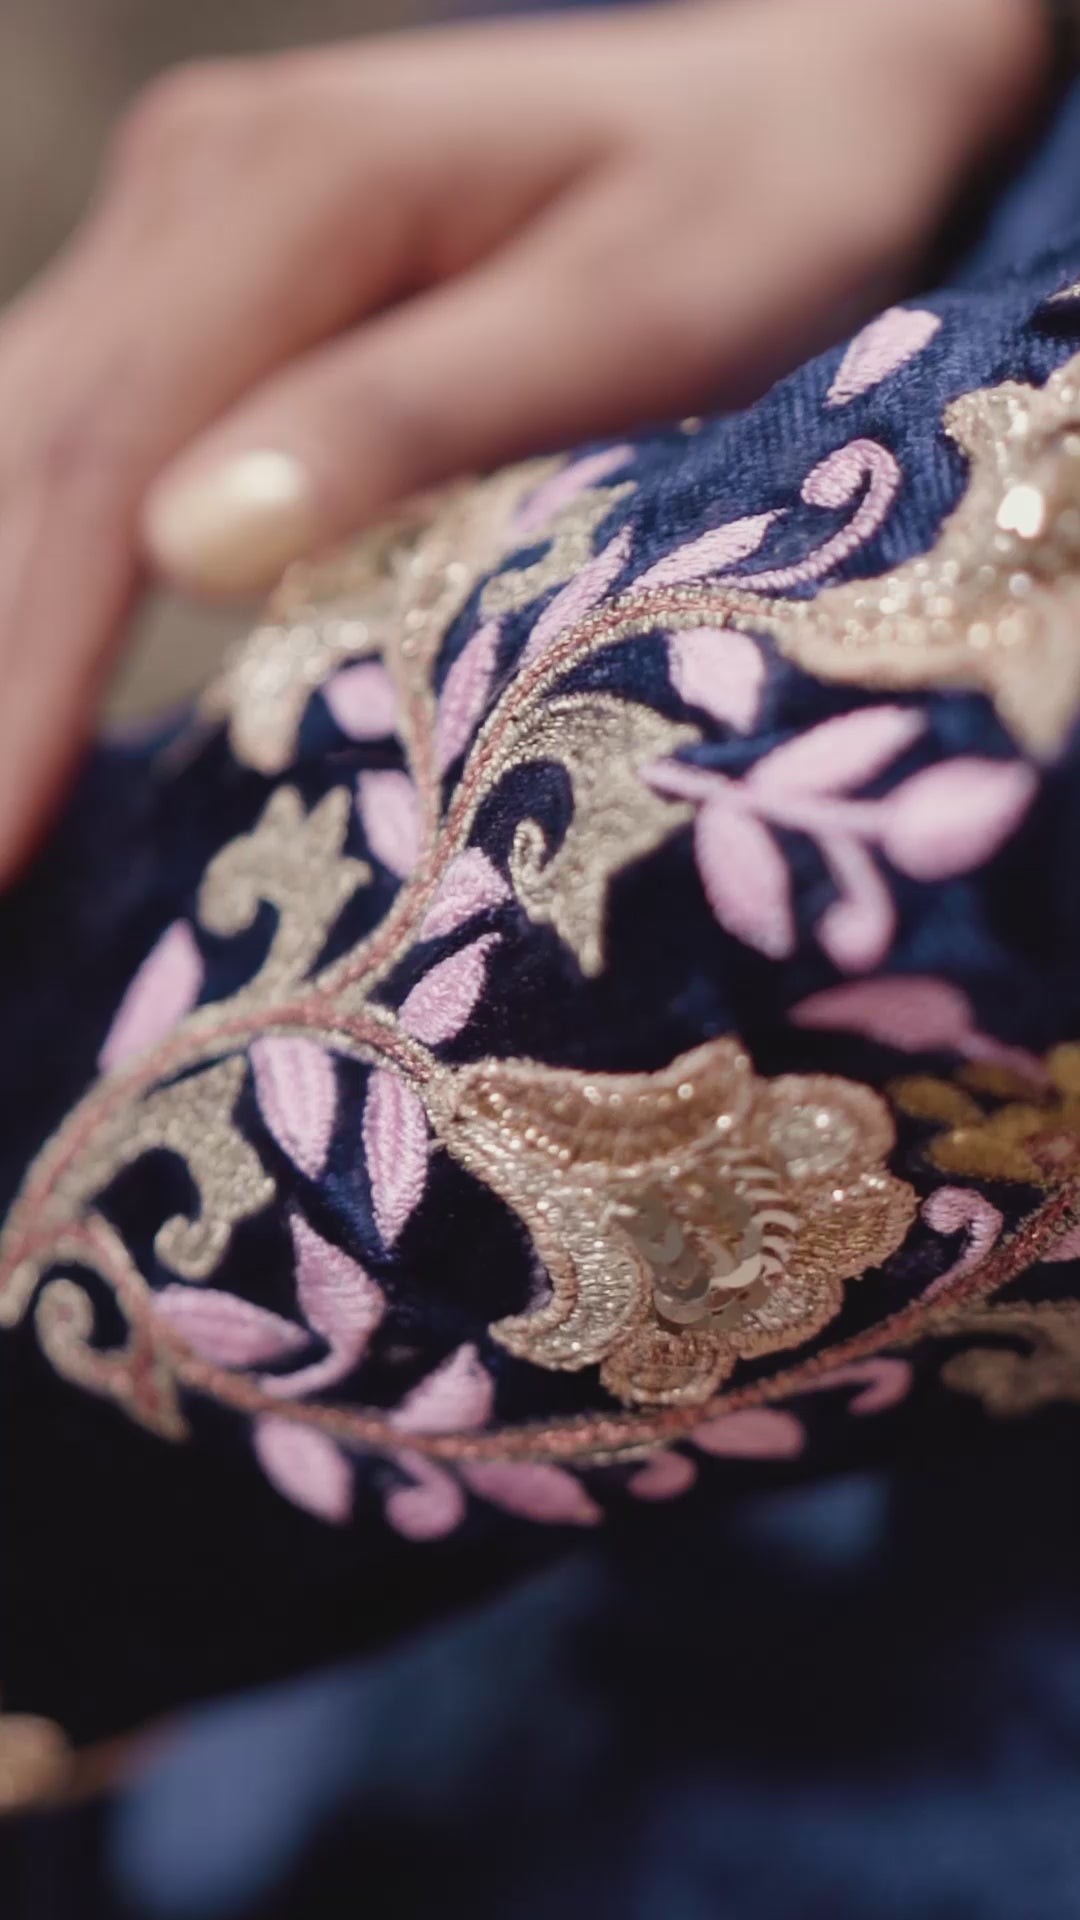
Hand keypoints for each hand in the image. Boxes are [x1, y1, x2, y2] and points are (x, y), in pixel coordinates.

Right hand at [0, 0, 1045, 877]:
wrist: (812, 96)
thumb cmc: (766, 210)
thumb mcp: (636, 317)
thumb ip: (417, 417)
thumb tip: (190, 549)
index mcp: (289, 186)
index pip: (105, 461)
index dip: (23, 669)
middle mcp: (198, 192)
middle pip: (28, 459)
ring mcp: (194, 231)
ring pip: (30, 448)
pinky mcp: (219, 288)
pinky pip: (86, 443)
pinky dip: (39, 578)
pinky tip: (28, 685)